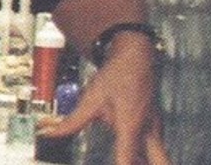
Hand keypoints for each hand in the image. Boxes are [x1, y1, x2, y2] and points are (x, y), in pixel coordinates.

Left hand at [38, 35, 169, 163]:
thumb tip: (49, 133)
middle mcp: (147, 131)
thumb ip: (72, 122)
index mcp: (130, 126)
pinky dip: (147, 156)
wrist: (136, 57)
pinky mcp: (154, 126)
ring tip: (130, 160)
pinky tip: (136, 157)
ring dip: (148, 161)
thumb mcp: (90, 99)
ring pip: (160, 157)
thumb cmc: (116, 76)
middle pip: (161, 163)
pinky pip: (155, 148)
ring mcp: (155, 129)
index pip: (127, 159)